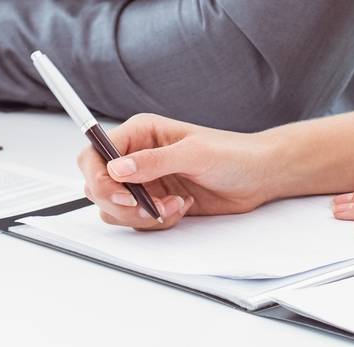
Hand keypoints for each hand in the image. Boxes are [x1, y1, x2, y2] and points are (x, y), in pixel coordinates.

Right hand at [76, 114, 283, 230]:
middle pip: (98, 185)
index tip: (121, 194)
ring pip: (115, 208)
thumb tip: (117, 168)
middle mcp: (137, 156)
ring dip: (142, 214)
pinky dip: (156, 221)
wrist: (258, 176)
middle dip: (121, 202)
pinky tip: (181, 207)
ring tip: (174, 204)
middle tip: (150, 205)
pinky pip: (137, 220)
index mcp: (141, 132)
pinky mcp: (155, 202)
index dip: (98, 176)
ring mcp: (145, 181)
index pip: (95, 153)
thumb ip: (154, 161)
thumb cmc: (232, 153)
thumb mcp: (194, 153)